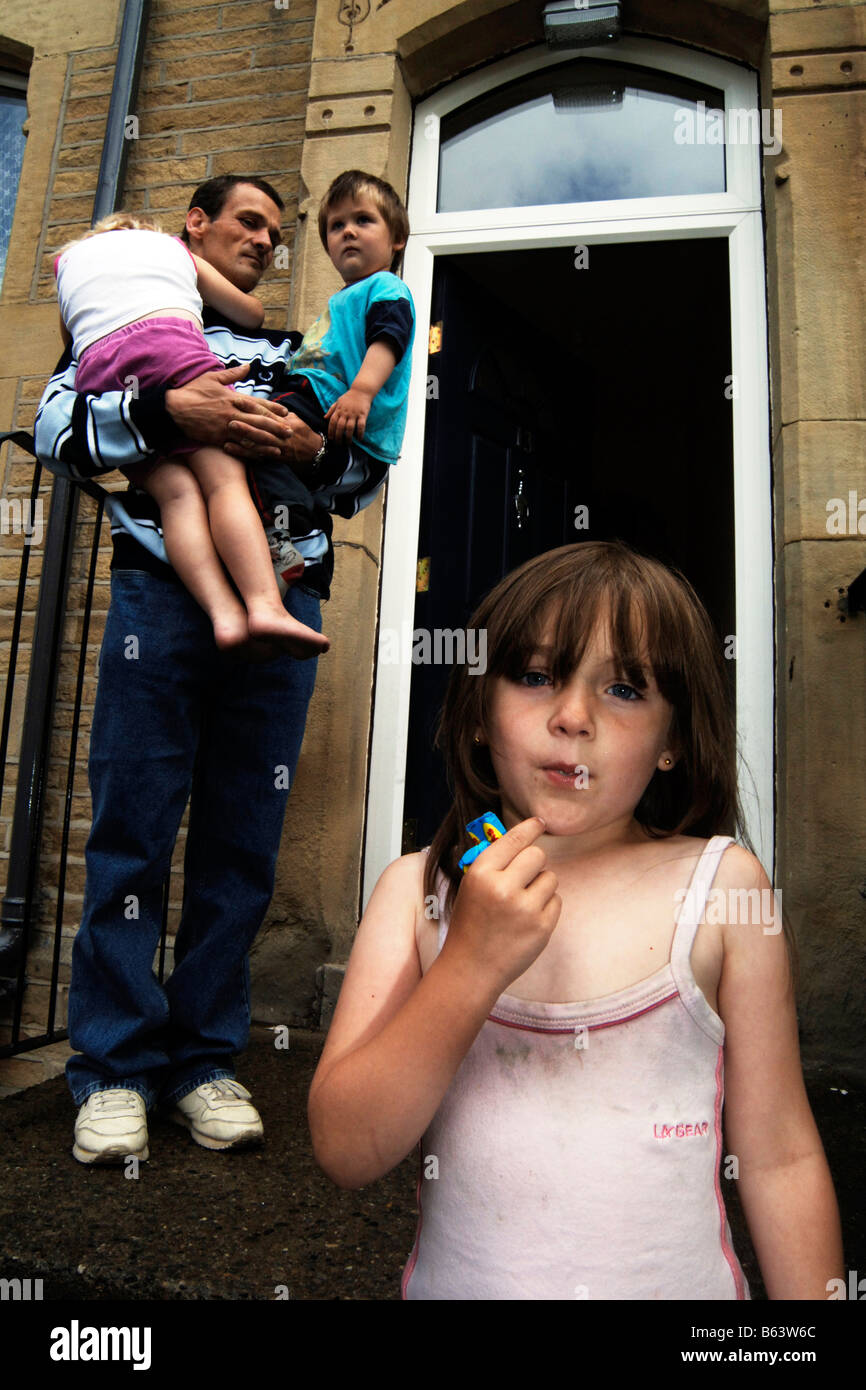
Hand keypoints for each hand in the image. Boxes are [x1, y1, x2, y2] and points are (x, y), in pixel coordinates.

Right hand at [165, 366, 288, 454]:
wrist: (173, 408)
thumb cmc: (192, 390)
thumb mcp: (212, 377)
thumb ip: (232, 373)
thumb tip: (248, 366)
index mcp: (232, 397)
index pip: (257, 403)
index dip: (273, 408)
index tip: (286, 412)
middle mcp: (232, 413)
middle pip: (258, 421)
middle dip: (275, 427)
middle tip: (290, 432)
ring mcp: (225, 427)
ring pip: (251, 436)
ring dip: (267, 442)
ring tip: (280, 447)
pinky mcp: (218, 439)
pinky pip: (238, 446)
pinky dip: (250, 451)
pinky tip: (260, 455)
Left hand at [231, 412, 322, 469]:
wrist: (314, 450)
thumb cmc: (301, 431)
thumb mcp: (293, 417)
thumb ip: (277, 412)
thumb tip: (263, 403)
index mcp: (284, 420)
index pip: (266, 411)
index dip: (252, 406)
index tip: (237, 399)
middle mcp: (281, 433)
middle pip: (261, 426)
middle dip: (245, 422)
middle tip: (229, 417)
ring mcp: (278, 446)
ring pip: (259, 441)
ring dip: (243, 436)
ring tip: (228, 431)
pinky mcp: (275, 457)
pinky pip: (258, 454)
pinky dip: (244, 452)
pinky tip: (230, 448)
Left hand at [324, 387, 372, 442]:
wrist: (361, 390)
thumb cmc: (349, 397)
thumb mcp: (338, 401)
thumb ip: (331, 410)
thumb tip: (324, 418)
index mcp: (339, 410)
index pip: (332, 422)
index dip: (331, 431)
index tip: (331, 438)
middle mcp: (345, 412)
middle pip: (340, 427)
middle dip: (338, 437)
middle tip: (338, 444)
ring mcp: (354, 414)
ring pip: (349, 428)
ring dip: (348, 437)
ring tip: (348, 443)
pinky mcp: (362, 414)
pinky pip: (361, 425)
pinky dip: (360, 433)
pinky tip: (359, 438)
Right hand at [442, 817, 560, 993]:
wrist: (471, 968)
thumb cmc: (471, 924)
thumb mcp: (471, 887)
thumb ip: (494, 863)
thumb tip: (521, 838)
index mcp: (481, 874)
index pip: (513, 839)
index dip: (529, 828)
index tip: (539, 822)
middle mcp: (503, 888)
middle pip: (537, 855)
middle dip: (533, 863)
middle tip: (524, 876)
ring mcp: (525, 909)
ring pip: (550, 878)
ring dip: (541, 885)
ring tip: (522, 903)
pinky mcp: (542, 927)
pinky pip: (556, 900)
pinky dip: (546, 906)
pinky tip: (528, 918)